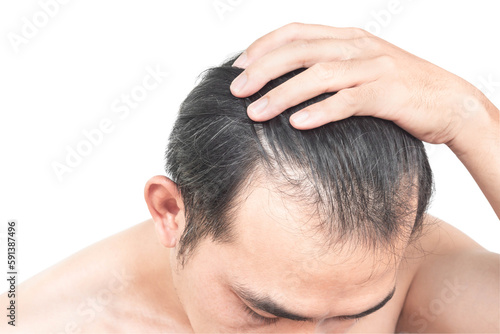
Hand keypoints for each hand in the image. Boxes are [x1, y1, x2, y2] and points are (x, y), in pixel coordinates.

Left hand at [230, 22, 495, 148]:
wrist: (449, 101)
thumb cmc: (398, 90)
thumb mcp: (360, 70)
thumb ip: (328, 71)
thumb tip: (285, 88)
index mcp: (347, 37)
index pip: (296, 33)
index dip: (263, 47)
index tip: (237, 67)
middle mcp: (358, 46)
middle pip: (300, 51)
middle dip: (263, 70)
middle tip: (235, 90)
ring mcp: (374, 67)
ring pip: (320, 75)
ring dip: (283, 93)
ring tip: (255, 112)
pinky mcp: (388, 93)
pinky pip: (349, 100)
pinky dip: (321, 111)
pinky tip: (298, 124)